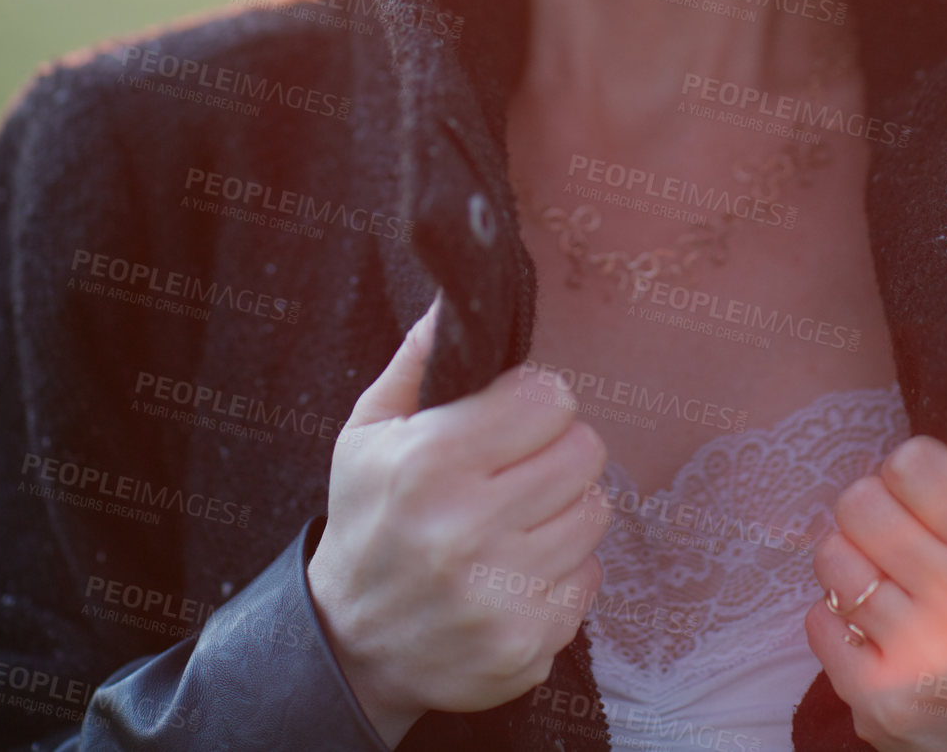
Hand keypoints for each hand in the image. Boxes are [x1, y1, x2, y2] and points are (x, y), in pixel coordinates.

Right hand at [307, 294, 607, 747]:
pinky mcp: (529, 643)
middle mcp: (468, 528)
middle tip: (521, 465)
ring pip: (595, 512)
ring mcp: (502, 592)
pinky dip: (563, 569)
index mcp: (429, 463)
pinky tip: (518, 568)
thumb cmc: (366, 523)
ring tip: (519, 516)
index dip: (534, 400)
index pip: (548, 399)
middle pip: (584, 452)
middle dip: (556, 450)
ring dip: (564, 508)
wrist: (351, 647)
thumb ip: (418, 363)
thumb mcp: (367, 434)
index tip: (513, 414)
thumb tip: (453, 300)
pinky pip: (589, 577)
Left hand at [805, 426, 946, 749]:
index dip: (904, 471)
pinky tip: (871, 627)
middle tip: (892, 534)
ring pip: (831, 558)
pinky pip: (815, 619)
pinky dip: (834, 617)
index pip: (911, 463)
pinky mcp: (880, 696)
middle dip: (869, 509)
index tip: (916, 492)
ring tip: (884, 581)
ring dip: (849, 563)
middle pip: (860, 503)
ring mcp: (921, 654)